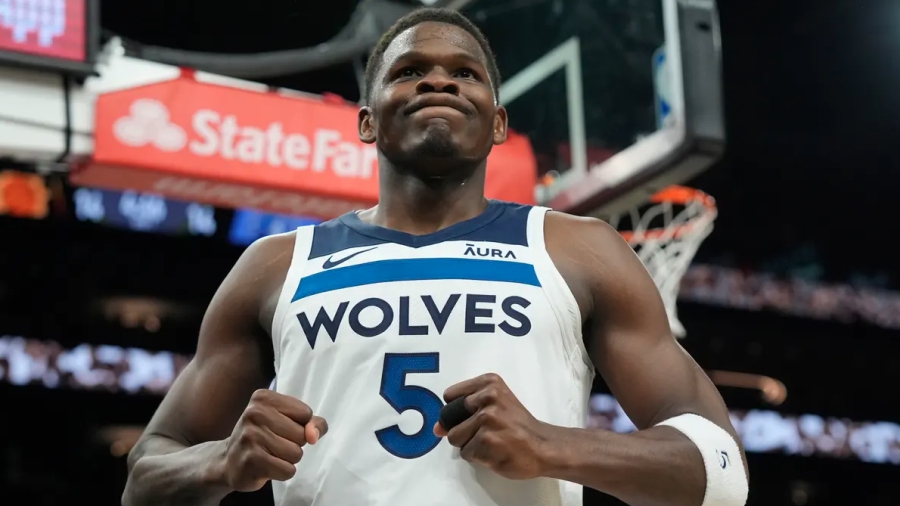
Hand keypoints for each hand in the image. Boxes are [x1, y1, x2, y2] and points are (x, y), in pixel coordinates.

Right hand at [220, 389, 327, 491]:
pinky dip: (282, 473)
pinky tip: (266, 467)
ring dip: (288, 460)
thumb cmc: (264, 438)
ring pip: (296, 453)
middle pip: (302, 435)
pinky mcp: (251, 460)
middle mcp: (255, 413)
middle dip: (294, 444)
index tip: (280, 428)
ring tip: (269, 455)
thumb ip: (312, 422)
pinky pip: (287, 470)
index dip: (300, 426)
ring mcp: (251, 436)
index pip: (306, 413)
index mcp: (264, 397)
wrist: (229, 462)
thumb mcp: (288, 421)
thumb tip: (313, 435)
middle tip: (272, 444)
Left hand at [433, 373, 549, 479]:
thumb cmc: (518, 426)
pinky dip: (478, 457)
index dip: (458, 412)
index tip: (475, 416)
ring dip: (470, 445)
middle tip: (486, 431)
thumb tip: (436, 428)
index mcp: (489, 382)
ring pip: (455, 438)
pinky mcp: (486, 441)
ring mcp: (486, 419)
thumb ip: (463, 411)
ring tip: (492, 442)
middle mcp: (487, 397)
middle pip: (449, 418)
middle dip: (462, 429)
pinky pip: (466, 453)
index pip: (449, 396)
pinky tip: (496, 451)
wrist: (544, 446)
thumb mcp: (494, 406)